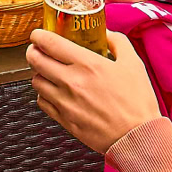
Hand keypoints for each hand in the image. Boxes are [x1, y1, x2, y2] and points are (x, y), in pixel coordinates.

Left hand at [26, 28, 161, 152]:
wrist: (138, 138)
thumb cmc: (137, 103)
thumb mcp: (133, 64)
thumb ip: (117, 42)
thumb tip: (106, 33)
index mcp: (87, 64)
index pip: (49, 43)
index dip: (38, 36)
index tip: (38, 35)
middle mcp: (72, 82)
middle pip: (35, 60)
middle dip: (33, 51)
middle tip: (38, 50)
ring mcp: (65, 102)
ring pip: (36, 81)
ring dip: (38, 73)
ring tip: (47, 71)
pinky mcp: (64, 120)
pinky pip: (42, 102)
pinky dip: (44, 94)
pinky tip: (54, 91)